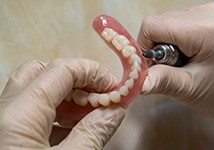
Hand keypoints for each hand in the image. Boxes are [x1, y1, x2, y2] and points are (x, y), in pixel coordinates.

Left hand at [0, 58, 124, 148]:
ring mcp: (4, 122)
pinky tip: (73, 129)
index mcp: (18, 116)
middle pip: (41, 73)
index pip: (61, 70)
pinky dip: (56, 114)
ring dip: (68, 98)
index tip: (113, 87)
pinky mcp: (6, 134)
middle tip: (98, 96)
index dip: (93, 73)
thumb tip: (115, 111)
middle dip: (76, 80)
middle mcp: (4, 112)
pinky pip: (31, 112)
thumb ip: (93, 134)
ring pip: (35, 92)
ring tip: (90, 115)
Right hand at [138, 2, 213, 129]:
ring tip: (182, 62)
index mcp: (205, 28)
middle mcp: (206, 12)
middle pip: (158, 22)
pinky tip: (186, 54)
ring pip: (164, 23)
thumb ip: (162, 81)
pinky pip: (174, 24)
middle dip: (156, 48)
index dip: (145, 47)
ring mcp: (207, 11)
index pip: (153, 25)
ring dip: (164, 45)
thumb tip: (138, 81)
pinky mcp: (205, 16)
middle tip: (172, 68)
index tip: (153, 67)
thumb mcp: (190, 89)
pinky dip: (172, 41)